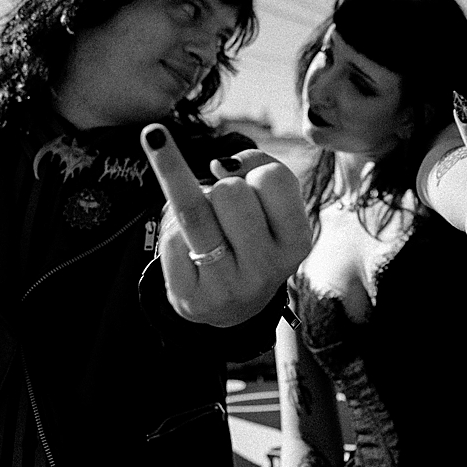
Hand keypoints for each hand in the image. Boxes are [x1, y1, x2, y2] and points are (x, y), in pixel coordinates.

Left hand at [142, 125, 312, 326]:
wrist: (231, 303)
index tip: (253, 189)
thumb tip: (219, 166)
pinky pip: (170, 237)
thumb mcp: (271, 201)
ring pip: (194, 210)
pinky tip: (189, 252)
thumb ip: (257, 163)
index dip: (254, 174)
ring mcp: (228, 288)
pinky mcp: (190, 297)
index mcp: (297, 243)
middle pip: (229, 190)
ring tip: (205, 222)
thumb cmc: (252, 234)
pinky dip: (172, 230)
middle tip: (226, 216)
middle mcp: (267, 270)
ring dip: (192, 200)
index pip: (272, 177)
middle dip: (221, 190)